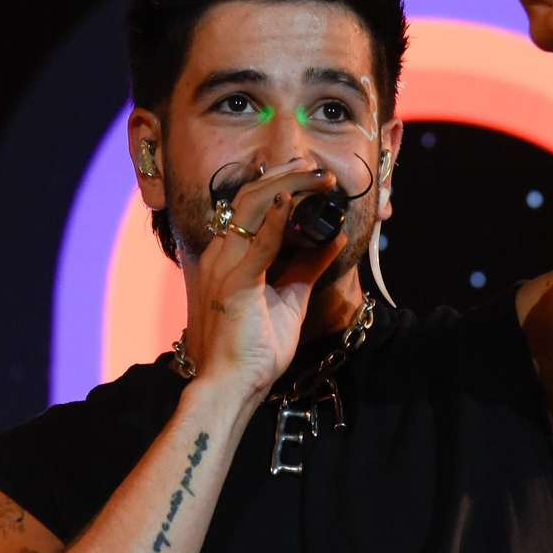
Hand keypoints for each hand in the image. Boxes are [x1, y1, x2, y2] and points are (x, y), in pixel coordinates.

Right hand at [185, 158, 346, 401]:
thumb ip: (307, 267)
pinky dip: (274, 220)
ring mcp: (223, 267)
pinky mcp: (235, 285)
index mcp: (227, 256)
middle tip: (316, 167)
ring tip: (315, 176)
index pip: (248, 204)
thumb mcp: (290, 299)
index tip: (306, 171)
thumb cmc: (253, 349)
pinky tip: (291, 203)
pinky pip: (256, 244)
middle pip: (249, 196)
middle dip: (285, 175)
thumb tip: (333, 240)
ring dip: (287, 186)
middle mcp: (219, 254)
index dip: (277, 181)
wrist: (232, 386)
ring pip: (251, 206)